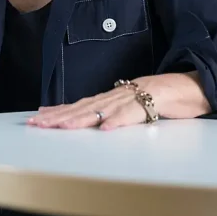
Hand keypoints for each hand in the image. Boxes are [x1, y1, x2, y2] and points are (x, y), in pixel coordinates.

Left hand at [27, 76, 159, 130]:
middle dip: (59, 117)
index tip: (36, 118)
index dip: (56, 112)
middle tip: (39, 124)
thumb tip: (83, 121)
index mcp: (106, 99)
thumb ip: (104, 112)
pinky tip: (106, 129)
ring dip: (81, 119)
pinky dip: (118, 121)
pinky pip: (130, 114)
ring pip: (101, 110)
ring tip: (64, 126)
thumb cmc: (150, 98)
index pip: (76, 106)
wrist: (180, 86)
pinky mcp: (146, 105)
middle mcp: (112, 98)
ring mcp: (128, 100)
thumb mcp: (122, 106)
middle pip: (82, 108)